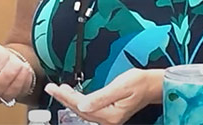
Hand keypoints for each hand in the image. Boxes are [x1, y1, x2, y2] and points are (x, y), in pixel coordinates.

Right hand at [0, 42, 32, 105]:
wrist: (8, 57)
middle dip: (5, 75)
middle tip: (10, 62)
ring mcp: (1, 97)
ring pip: (9, 93)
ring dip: (16, 75)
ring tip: (18, 63)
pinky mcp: (16, 96)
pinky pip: (22, 91)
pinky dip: (24, 78)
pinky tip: (23, 68)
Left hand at [44, 69, 160, 124]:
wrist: (151, 85)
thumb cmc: (139, 83)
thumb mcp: (120, 87)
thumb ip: (100, 97)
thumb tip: (82, 105)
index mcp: (110, 115)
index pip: (81, 106)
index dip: (66, 96)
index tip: (54, 88)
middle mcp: (108, 120)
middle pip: (79, 110)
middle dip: (64, 98)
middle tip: (51, 88)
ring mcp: (108, 118)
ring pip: (83, 110)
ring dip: (69, 100)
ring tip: (58, 90)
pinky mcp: (109, 113)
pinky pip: (89, 109)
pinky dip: (78, 101)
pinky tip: (73, 95)